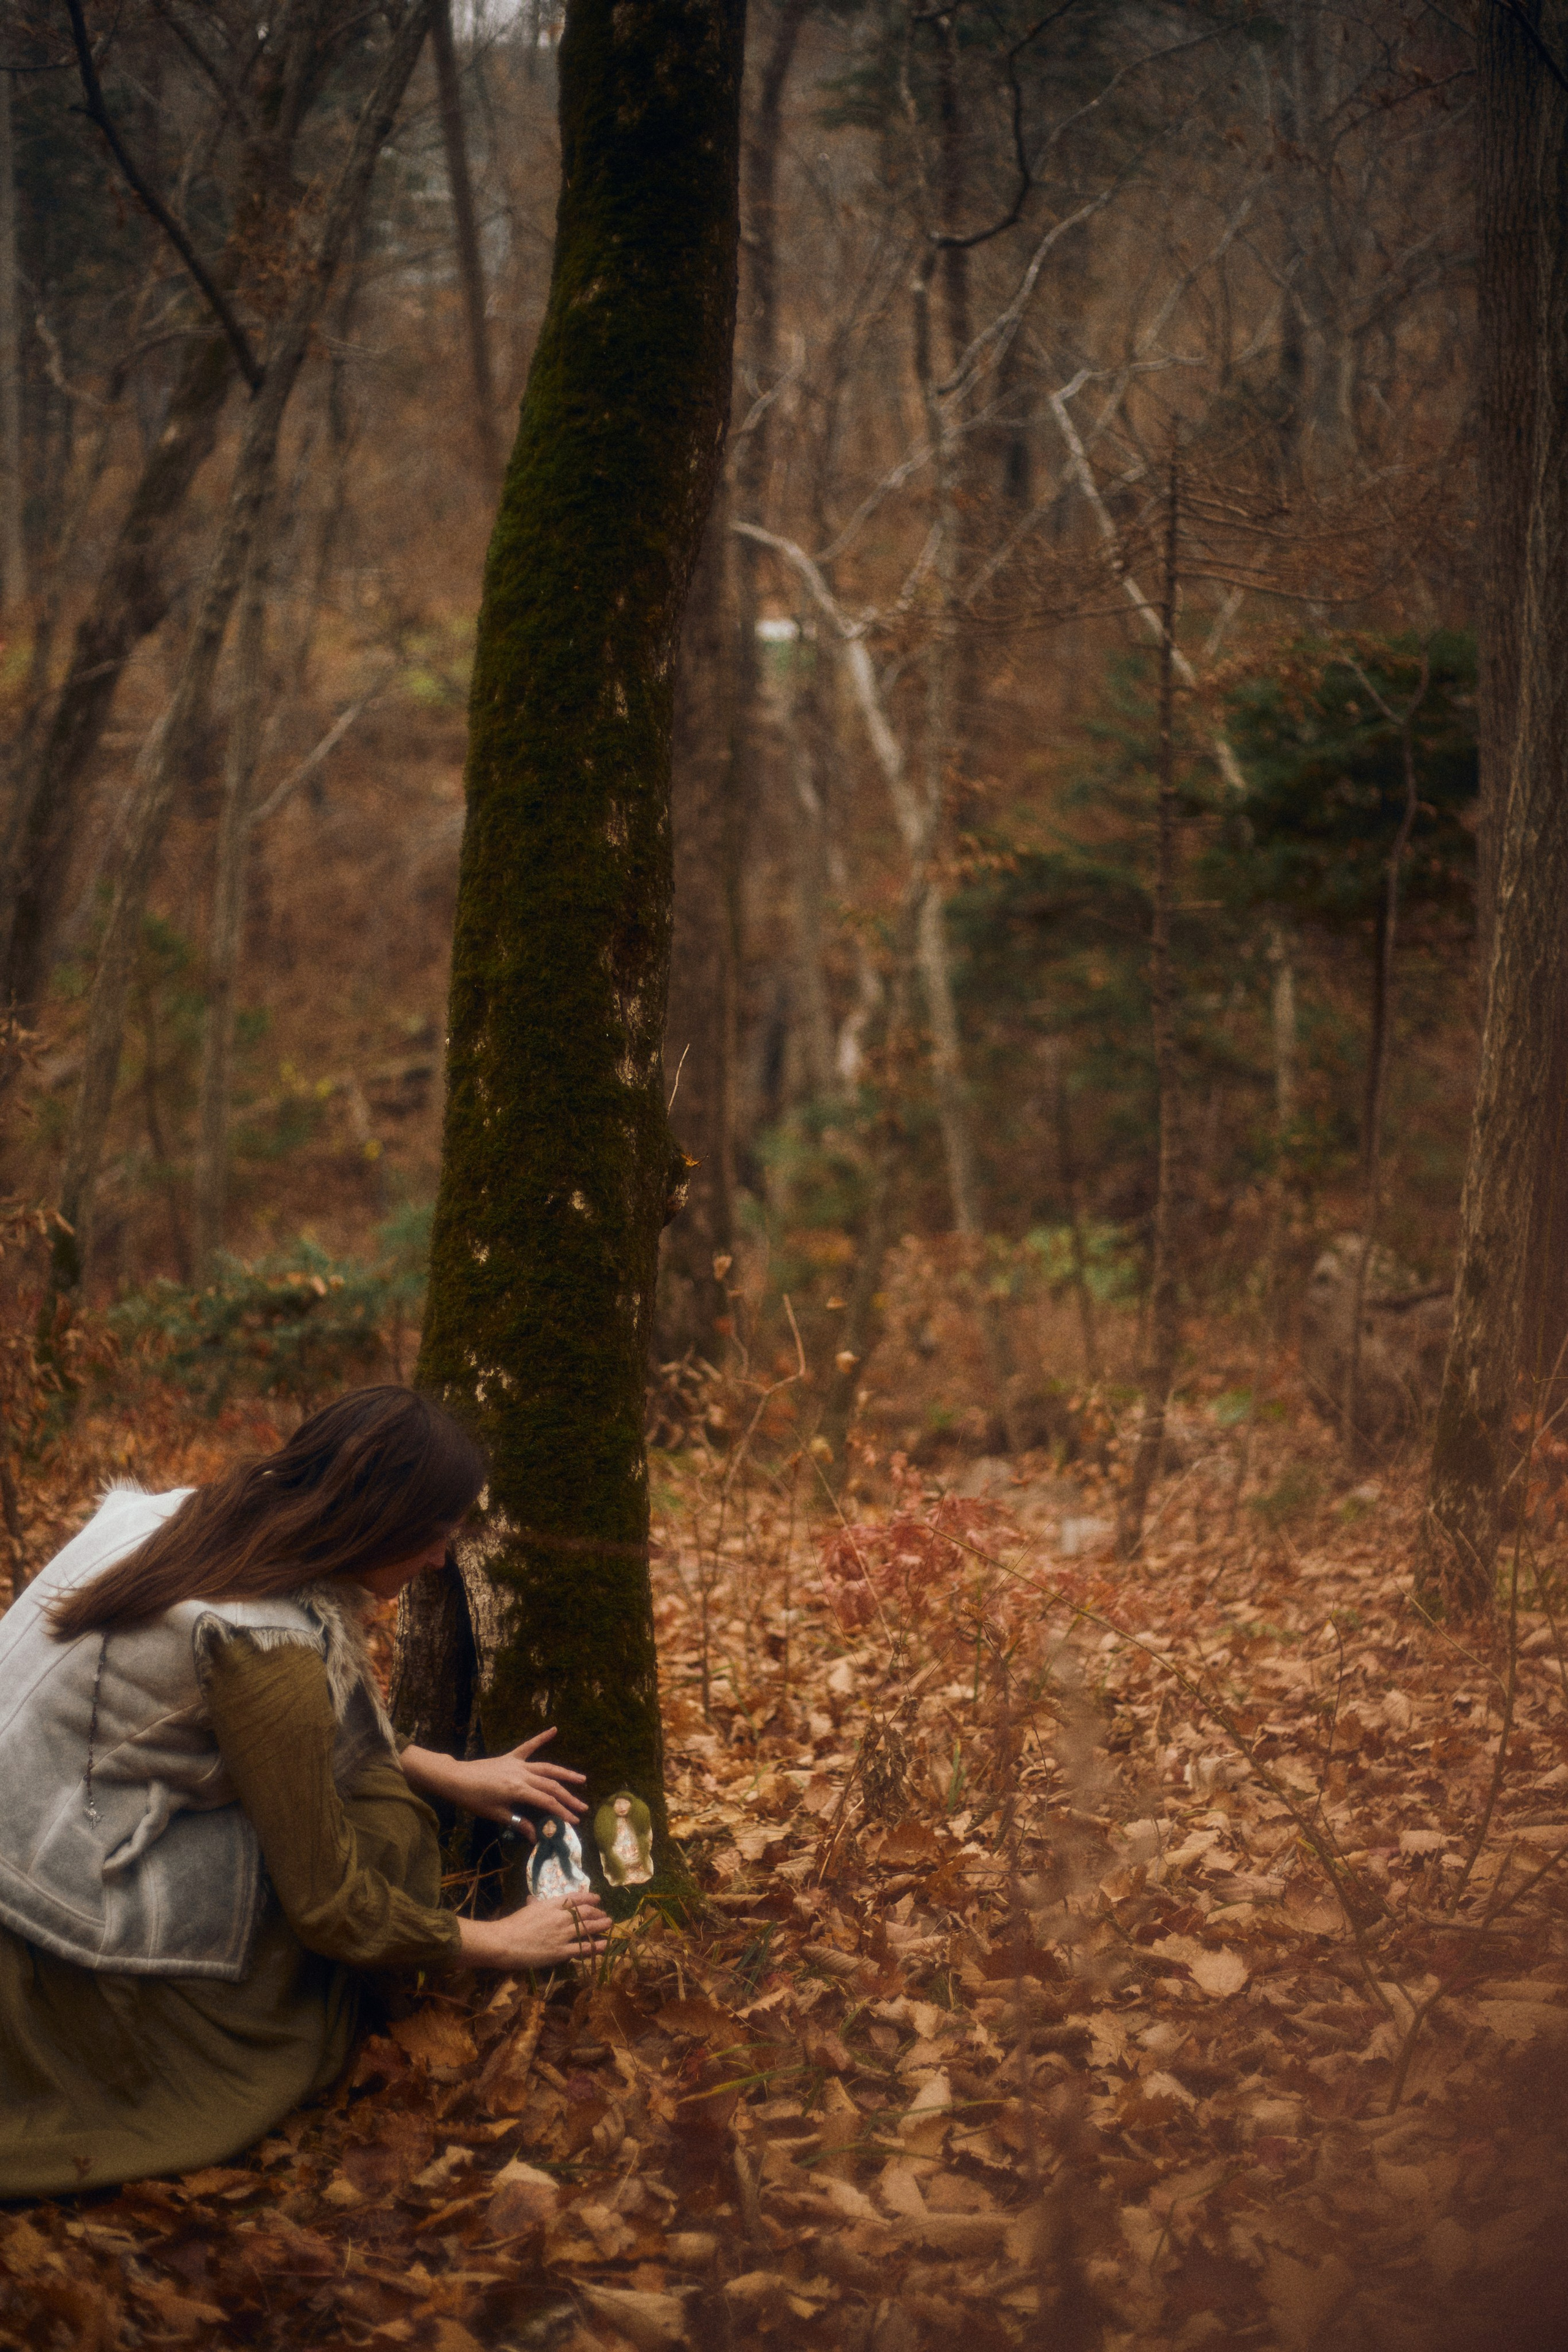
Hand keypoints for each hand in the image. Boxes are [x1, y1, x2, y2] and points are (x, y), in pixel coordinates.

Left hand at [400, 1729, 587, 1823]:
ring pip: (547, 1768)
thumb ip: (518, 1822)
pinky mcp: (511, 1757)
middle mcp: (522, 1774)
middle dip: (568, 1798)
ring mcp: (517, 1764)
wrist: (456, 1778)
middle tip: (582, 1808)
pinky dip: (541, 1737)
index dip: (562, 1812)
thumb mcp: (496, 1814)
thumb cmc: (474, 1799)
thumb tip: (536, 1836)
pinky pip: (528, 1746)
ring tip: (581, 1779)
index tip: (574, 1821)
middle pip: (551, 1786)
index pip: (546, 1802)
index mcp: (518, 1790)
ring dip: (565, 1774)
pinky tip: (554, 1729)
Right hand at [457, 1892, 612, 1971]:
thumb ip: (534, 1904)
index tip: (598, 1898)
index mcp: (551, 1904)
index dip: (589, 1897)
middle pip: (585, 1912)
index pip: (575, 1898)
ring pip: (587, 1928)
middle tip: (604, 1914)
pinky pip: (582, 1948)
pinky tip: (604, 1945)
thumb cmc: (512, 1925)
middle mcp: (560, 1917)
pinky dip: (595, 1946)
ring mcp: (562, 1934)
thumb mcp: (526, 1909)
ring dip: (601, 1925)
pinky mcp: (560, 1952)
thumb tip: (533, 1899)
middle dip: (597, 1912)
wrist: (503, 1942)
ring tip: (609, 1924)